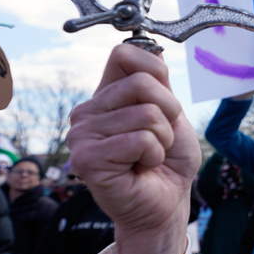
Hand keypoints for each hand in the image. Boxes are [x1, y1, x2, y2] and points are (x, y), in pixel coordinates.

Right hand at [68, 44, 201, 253]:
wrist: (167, 204)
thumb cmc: (168, 163)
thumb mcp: (171, 115)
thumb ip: (160, 83)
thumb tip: (155, 48)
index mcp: (105, 97)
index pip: (123, 55)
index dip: (155, 73)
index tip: (164, 103)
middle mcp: (87, 112)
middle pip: (142, 83)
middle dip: (168, 113)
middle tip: (160, 140)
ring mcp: (82, 135)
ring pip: (146, 114)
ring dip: (162, 140)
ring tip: (150, 156)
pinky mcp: (87, 159)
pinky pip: (140, 139)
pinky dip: (154, 154)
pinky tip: (141, 168)